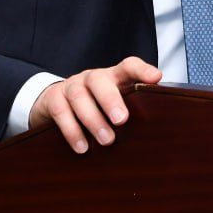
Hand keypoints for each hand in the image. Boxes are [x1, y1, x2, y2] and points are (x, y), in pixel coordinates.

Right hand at [29, 56, 162, 153]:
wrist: (56, 103)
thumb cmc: (96, 105)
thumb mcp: (115, 103)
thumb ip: (133, 108)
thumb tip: (158, 125)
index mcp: (113, 76)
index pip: (128, 66)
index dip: (142, 70)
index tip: (156, 78)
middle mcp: (92, 78)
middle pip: (100, 81)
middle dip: (110, 99)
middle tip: (121, 120)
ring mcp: (71, 86)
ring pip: (79, 97)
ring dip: (93, 120)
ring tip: (106, 141)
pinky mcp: (53, 99)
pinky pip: (60, 111)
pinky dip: (71, 130)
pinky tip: (82, 147)